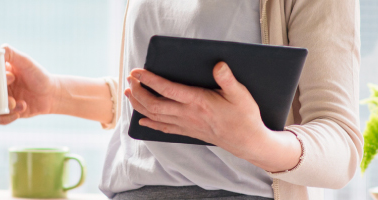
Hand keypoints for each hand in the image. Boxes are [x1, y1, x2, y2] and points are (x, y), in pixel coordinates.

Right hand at [0, 45, 57, 123]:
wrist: (52, 94)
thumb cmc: (39, 76)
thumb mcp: (26, 62)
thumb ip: (12, 54)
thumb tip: (0, 49)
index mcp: (0, 74)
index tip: (12, 77)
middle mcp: (0, 87)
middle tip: (12, 96)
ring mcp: (3, 100)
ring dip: (4, 108)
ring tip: (18, 105)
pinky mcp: (8, 112)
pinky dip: (4, 119)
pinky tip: (18, 114)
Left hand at [124, 62, 269, 147]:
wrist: (248, 142)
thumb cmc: (245, 116)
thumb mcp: (240, 94)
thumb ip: (227, 79)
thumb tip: (218, 64)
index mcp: (198, 101)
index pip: (167, 89)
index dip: (150, 80)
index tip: (138, 71)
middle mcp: (188, 114)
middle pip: (154, 104)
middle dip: (139, 91)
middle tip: (131, 79)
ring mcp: (186, 125)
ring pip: (156, 116)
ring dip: (139, 105)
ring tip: (129, 93)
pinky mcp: (188, 132)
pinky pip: (164, 129)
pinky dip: (151, 123)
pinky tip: (142, 119)